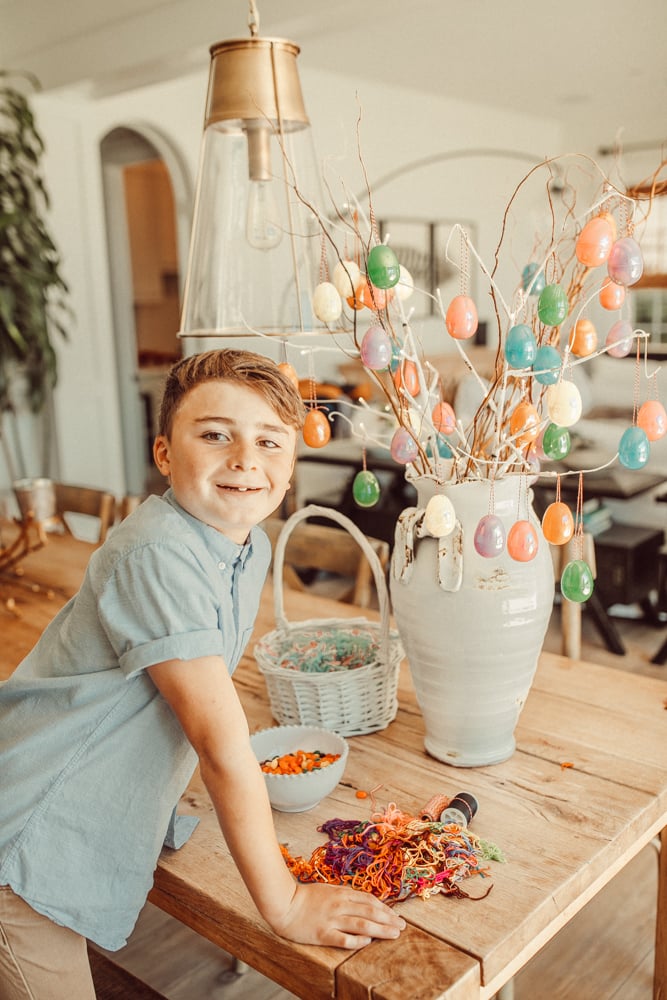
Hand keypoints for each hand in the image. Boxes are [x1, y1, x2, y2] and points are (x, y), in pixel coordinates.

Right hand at [268, 882, 405, 948]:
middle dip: (389, 919)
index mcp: (341, 893)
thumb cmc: (305, 897)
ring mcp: (331, 919)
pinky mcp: (322, 933)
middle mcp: (339, 905)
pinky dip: (358, 940)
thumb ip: (345, 896)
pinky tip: (368, 942)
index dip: (386, 908)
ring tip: (394, 934)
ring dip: (380, 929)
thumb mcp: (328, 890)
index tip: (397, 916)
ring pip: (361, 924)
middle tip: (403, 927)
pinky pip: (344, 938)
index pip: (369, 900)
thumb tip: (364, 903)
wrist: (283, 903)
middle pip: (370, 911)